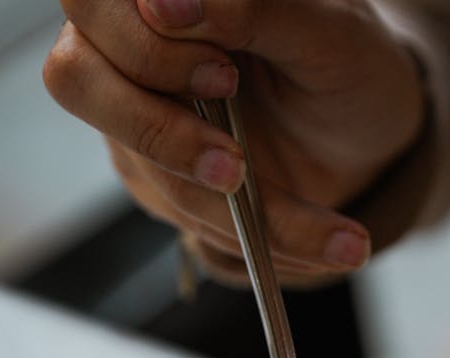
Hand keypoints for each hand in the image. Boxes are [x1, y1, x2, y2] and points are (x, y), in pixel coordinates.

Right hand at [44, 0, 426, 284]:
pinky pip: (187, 215)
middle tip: (238, 164)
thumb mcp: (328, 32)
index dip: (141, 45)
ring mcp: (140, 116)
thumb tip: (164, 2)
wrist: (373, 137)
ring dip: (229, 209)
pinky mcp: (161, 178)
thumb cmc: (354, 65)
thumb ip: (249, 5)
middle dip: (160, 131)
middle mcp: (135, 47)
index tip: (223, 73)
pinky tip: (327, 241)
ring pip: (141, 165)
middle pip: (76, 77)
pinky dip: (258, 237)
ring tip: (331, 231)